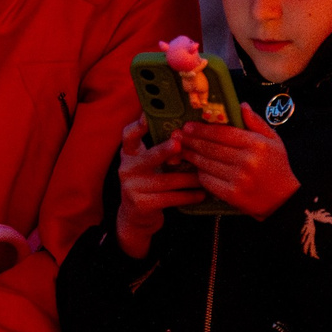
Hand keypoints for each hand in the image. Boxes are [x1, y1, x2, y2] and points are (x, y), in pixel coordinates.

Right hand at [115, 118, 206, 260]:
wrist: (137, 215)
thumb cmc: (150, 182)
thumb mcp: (147, 164)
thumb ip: (159, 150)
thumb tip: (185, 132)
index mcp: (129, 154)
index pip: (128, 135)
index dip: (137, 126)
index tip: (147, 116)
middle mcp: (126, 169)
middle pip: (148, 157)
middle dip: (164, 150)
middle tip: (178, 144)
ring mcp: (132, 188)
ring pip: (166, 180)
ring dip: (189, 178)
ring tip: (205, 176)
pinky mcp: (141, 204)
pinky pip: (170, 198)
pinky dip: (188, 196)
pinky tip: (201, 194)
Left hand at [176, 107, 300, 218]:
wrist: (284, 200)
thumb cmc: (277, 167)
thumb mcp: (274, 140)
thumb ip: (256, 122)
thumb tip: (241, 105)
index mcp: (256, 144)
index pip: (222, 133)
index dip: (202, 129)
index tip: (189, 126)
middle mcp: (246, 160)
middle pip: (211, 147)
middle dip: (191, 141)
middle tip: (178, 136)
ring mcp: (238, 179)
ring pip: (206, 163)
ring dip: (191, 156)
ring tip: (182, 150)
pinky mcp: (232, 194)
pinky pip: (208, 180)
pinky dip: (200, 173)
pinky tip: (195, 168)